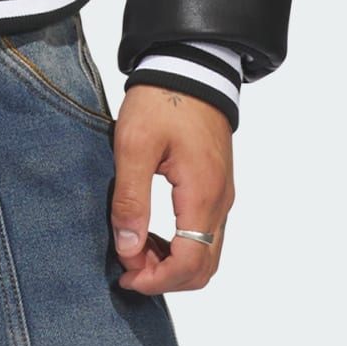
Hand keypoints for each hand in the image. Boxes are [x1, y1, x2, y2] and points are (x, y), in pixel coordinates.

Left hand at [110, 84, 235, 293]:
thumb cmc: (162, 100)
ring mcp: (221, 195)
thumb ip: (131, 199)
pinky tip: (150, 233)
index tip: (125, 273)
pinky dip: (180, 246)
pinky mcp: (215, 187)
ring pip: (206, 254)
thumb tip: (129, 247)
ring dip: (172, 263)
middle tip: (127, 267)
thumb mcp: (134, 145)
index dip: (156, 279)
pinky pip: (205, 234)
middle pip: (203, 267)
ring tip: (134, 250)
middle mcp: (220, 201)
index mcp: (202, 194)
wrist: (188, 66)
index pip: (190, 263)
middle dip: (165, 278)